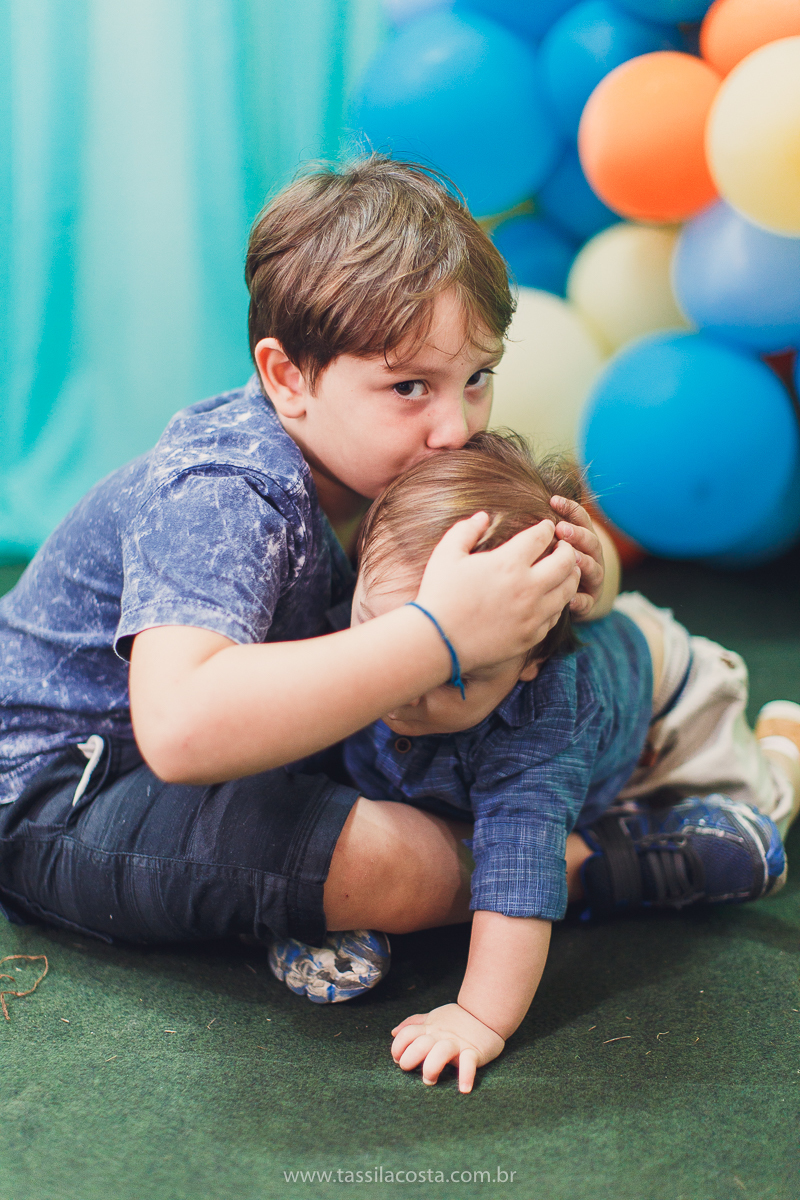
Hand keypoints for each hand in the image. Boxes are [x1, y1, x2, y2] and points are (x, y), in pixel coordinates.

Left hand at [390, 1002, 505, 1093]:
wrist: (486, 1014)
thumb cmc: (457, 1020)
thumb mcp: (433, 1018)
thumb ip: (414, 1024)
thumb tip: (393, 1032)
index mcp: (430, 1028)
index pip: (407, 1034)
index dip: (398, 1047)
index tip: (398, 1059)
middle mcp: (441, 1035)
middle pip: (420, 1044)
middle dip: (410, 1059)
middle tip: (411, 1070)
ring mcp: (457, 1043)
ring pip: (441, 1052)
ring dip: (431, 1067)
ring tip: (430, 1080)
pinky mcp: (474, 1051)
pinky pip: (469, 1062)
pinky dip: (466, 1076)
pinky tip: (463, 1089)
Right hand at [415, 513, 579, 672]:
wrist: (437, 642)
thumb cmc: (438, 595)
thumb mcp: (446, 554)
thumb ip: (465, 530)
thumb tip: (482, 516)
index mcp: (508, 563)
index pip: (541, 536)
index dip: (546, 528)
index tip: (546, 526)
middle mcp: (528, 587)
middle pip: (566, 562)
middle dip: (569, 549)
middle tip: (564, 546)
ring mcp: (532, 614)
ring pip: (568, 590)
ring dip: (571, 576)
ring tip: (567, 570)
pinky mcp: (530, 635)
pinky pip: (556, 616)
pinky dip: (559, 603)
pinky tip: (553, 598)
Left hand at [550, 497, 604, 619]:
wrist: (566, 599)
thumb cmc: (547, 564)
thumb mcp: (546, 543)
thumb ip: (540, 528)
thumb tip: (511, 507)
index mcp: (582, 539)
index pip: (580, 519)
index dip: (570, 508)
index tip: (553, 500)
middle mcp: (592, 557)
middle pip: (591, 542)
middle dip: (578, 534)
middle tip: (563, 529)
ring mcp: (593, 580)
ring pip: (594, 569)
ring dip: (584, 563)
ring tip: (572, 558)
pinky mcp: (589, 602)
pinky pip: (587, 602)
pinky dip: (580, 600)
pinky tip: (570, 599)